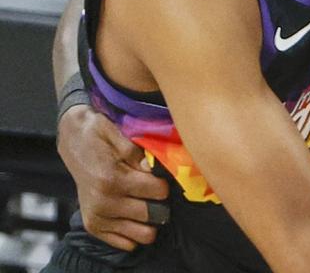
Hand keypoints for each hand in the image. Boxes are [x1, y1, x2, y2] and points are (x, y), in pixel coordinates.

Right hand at [57, 105, 169, 250]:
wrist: (74, 142)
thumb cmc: (101, 136)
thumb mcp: (121, 135)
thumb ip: (139, 153)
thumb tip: (153, 169)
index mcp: (112, 179)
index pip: (159, 192)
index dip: (164, 183)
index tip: (160, 176)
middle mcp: (103, 202)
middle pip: (153, 215)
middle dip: (160, 203)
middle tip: (153, 191)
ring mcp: (97, 217)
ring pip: (143, 234)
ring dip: (149, 221)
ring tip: (145, 203)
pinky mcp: (93, 226)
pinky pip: (127, 243)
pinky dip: (134, 231)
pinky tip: (133, 214)